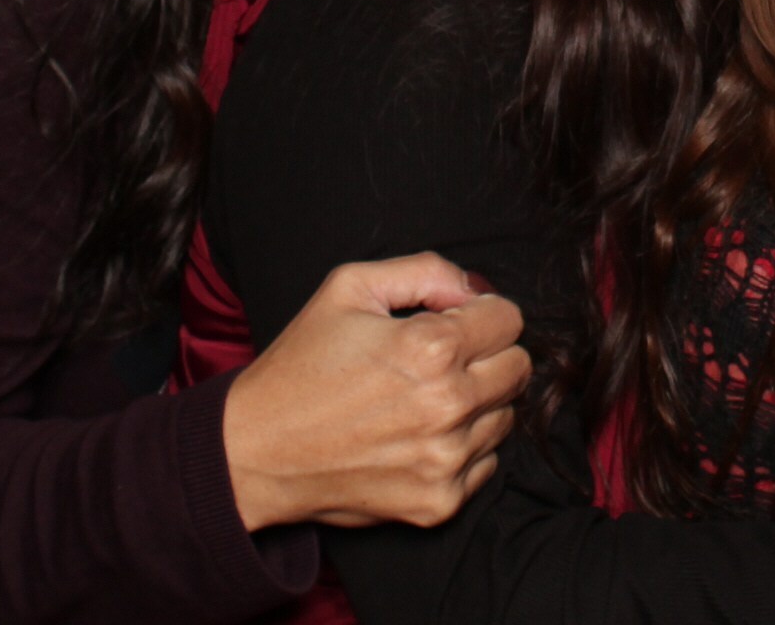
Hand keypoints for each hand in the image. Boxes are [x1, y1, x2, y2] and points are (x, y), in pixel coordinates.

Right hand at [220, 252, 530, 530]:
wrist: (255, 452)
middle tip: (442, 362)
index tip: (456, 323)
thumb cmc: (301, 366)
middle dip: (488, 356)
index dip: (482, 313)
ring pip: (506, 417)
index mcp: (431, 347)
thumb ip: (424, 271)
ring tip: (422, 401)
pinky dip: (462, 449)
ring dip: (477, 404)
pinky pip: (486, 464)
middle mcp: (447, 405)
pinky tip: (417, 437)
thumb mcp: (349, 288)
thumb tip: (472, 288)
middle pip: (518, 368)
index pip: (510, 319)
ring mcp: (445, 460)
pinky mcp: (437, 503)